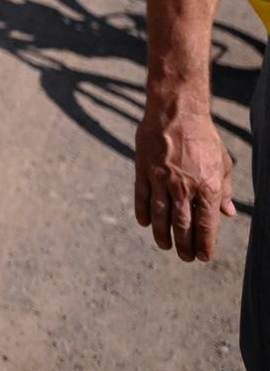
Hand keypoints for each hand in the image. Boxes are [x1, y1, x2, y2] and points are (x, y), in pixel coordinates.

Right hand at [133, 94, 235, 261]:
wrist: (176, 113)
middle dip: (184, 245)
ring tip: (164, 246)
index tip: (204, 256)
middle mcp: (183, 187)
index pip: (206, 224)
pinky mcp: (144, 170)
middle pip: (182, 224)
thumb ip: (224, 191)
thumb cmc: (204, 137)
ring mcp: (161, 179)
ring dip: (163, 234)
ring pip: (160, 215)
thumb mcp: (222, 163)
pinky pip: (142, 196)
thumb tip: (229, 214)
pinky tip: (145, 223)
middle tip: (185, 257)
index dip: (205, 243)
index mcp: (206, 186)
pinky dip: (144, 212)